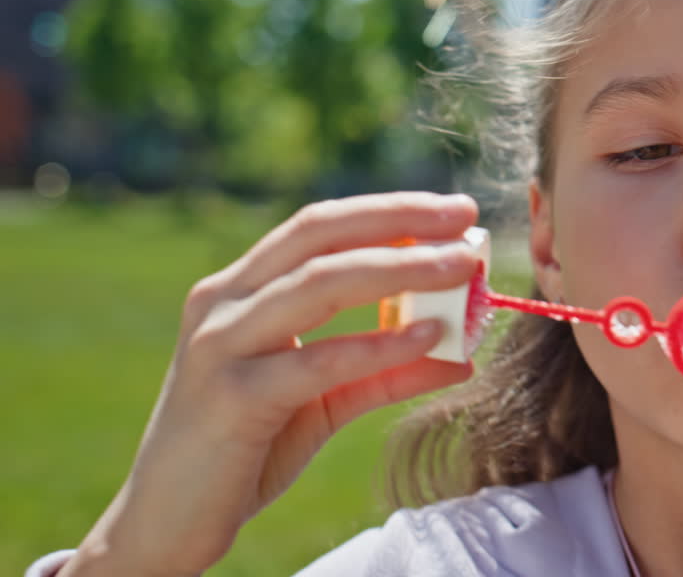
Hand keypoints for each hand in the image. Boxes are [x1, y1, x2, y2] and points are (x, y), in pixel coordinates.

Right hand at [62, 192, 480, 576]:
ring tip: (461, 267)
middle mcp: (222, 302)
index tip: (455, 210)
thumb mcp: (325, 401)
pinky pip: (317, 362)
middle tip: (465, 219)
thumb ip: (385, 372)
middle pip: (319, 236)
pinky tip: (429, 336)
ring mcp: (221, 345)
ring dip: (400, 270)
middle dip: (399, 220)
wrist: (168, 521)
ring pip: (320, 285)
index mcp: (240, 288)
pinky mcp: (232, 398)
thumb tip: (461, 356)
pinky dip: (378, 345)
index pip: (319, 226)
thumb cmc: (246, 450)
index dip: (388, 210)